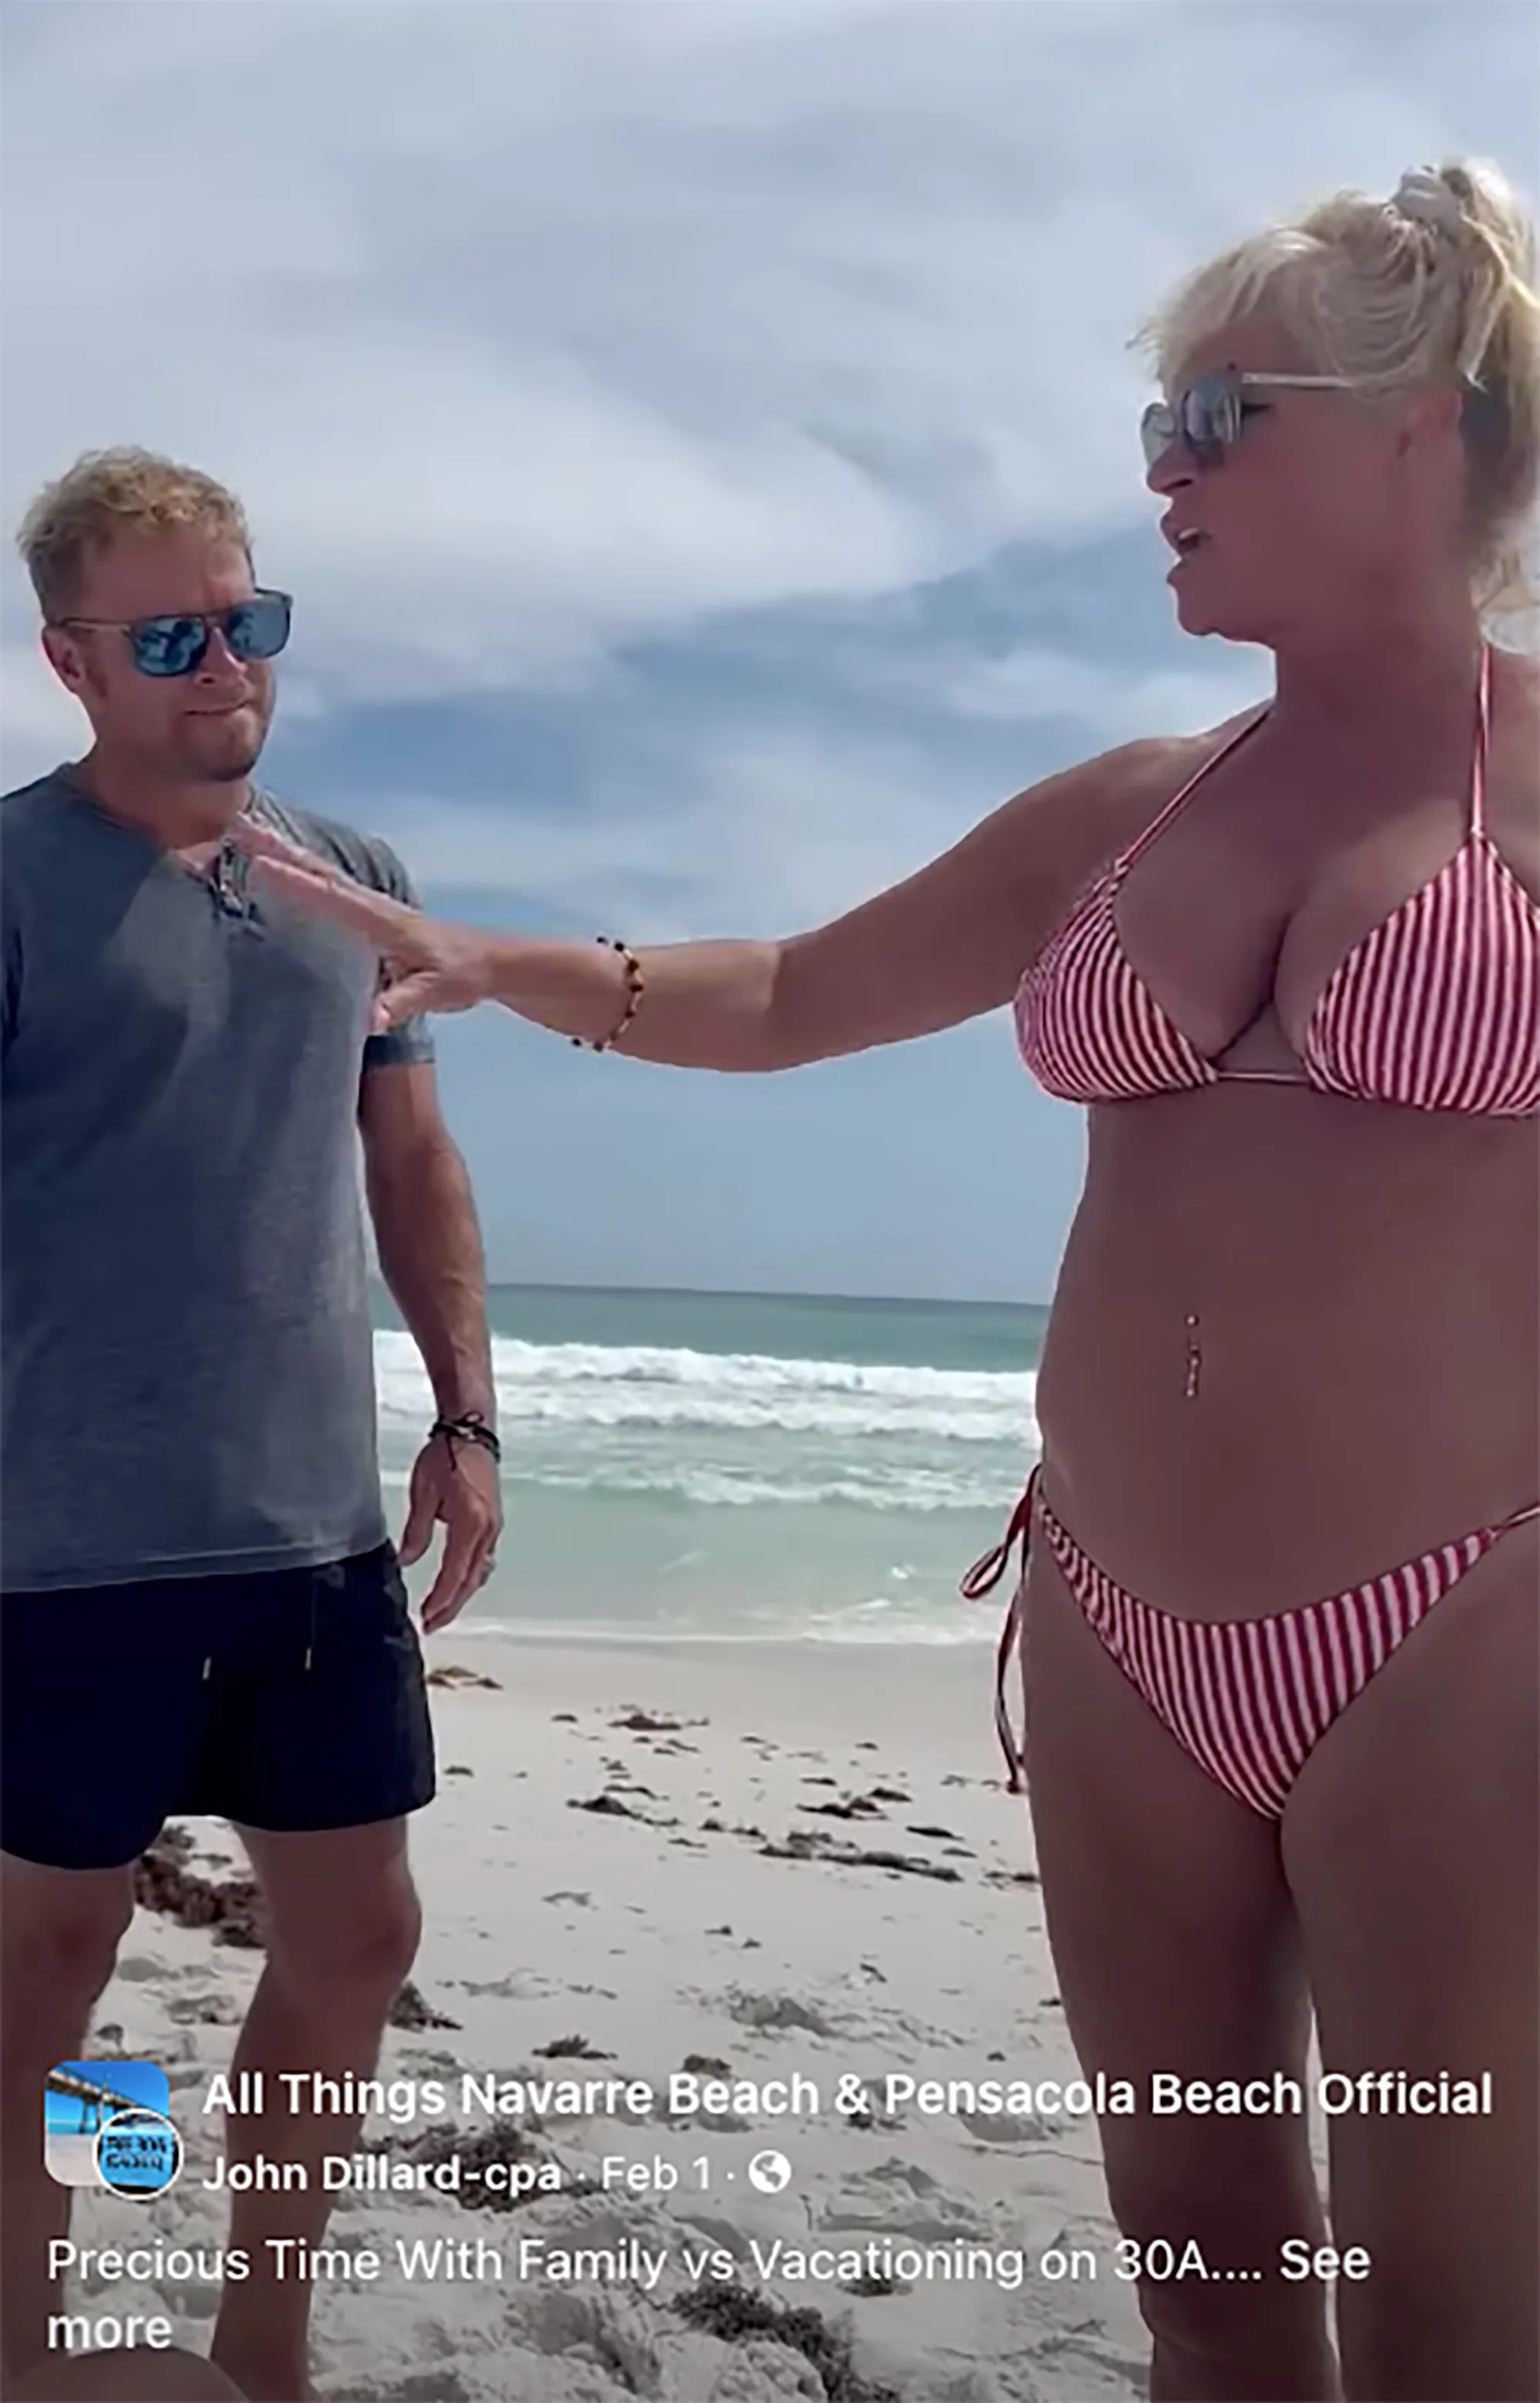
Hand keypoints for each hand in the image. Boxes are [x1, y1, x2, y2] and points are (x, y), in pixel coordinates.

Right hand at [229, 819, 491, 1028]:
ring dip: (285, 851)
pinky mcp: (370, 913)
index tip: (261, 864)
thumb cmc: (462, 975)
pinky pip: (328, 885)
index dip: (297, 883)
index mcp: (383, 921)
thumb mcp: (435, 993)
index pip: (333, 898)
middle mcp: (373, 906)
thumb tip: (369, 1019)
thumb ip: (402, 1003)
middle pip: (319, 871)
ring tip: (247, 830)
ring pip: (321, 872)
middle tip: (238, 825)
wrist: (488, 961)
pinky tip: (282, 863)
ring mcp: (371, 906)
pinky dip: (302, 869)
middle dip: (278, 848)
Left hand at [400, 1430, 502, 1631]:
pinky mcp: (492, 1518)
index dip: (440, 1600)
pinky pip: (484, 1556)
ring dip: (462, 1592)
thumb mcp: (423, 1494)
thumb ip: (416, 1532)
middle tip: (432, 1623)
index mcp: (471, 1525)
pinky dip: (471, 1574)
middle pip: (472, 1579)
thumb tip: (406, 1561)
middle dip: (452, 1604)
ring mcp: (494, 1525)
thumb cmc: (446, 1455)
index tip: (426, 1618)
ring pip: (480, 1570)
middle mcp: (488, 1530)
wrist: (471, 1429)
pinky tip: (459, 1579)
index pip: (455, 1574)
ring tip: (443, 1608)